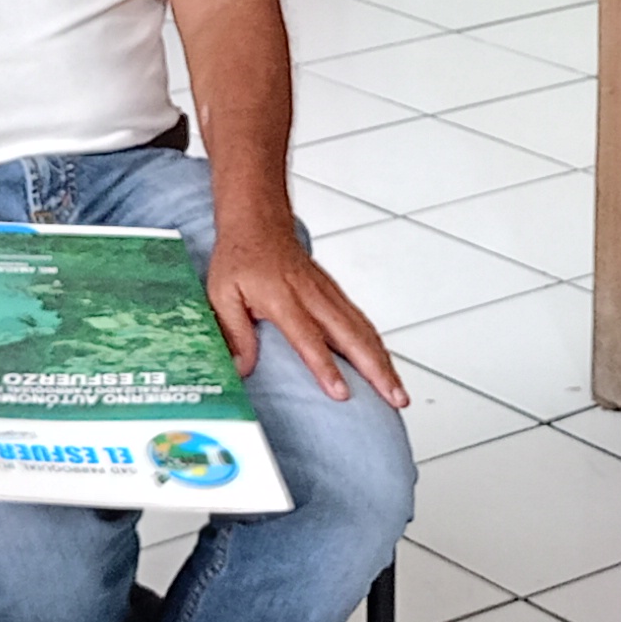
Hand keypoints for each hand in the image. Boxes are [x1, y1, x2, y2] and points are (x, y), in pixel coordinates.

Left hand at [207, 216, 409, 408]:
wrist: (259, 223)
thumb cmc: (241, 257)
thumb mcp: (221, 293)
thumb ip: (234, 332)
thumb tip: (241, 369)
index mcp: (283, 297)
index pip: (309, 338)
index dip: (326, 367)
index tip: (342, 393)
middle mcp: (312, 296)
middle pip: (351, 336)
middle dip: (376, 370)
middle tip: (394, 398)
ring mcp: (328, 294)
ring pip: (364, 331)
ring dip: (384, 363)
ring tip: (399, 393)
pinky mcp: (335, 295)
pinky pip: (362, 323)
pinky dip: (378, 347)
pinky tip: (387, 366)